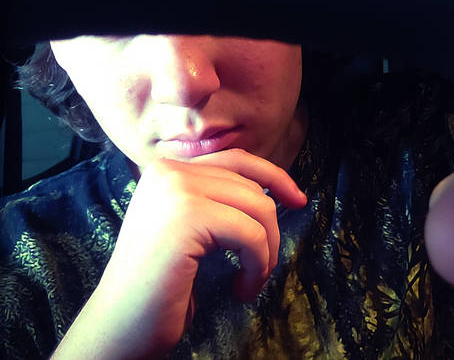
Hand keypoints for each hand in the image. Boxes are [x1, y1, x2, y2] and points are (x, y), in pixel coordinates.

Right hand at [54, 149, 305, 358]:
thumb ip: (215, 197)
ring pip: (257, 208)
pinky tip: (241, 290)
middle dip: (268, 229)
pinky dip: (257, 266)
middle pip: (250, 186)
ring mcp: (175, 190)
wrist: (118, 329)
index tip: (298, 199)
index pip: (236, 159)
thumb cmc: (160, 287)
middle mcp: (168, 171)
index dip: (273, 176)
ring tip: (251, 280)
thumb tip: (273, 187)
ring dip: (265, 251)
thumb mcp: (190, 227)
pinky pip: (251, 234)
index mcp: (166, 169)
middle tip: (259, 269)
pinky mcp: (186, 217)